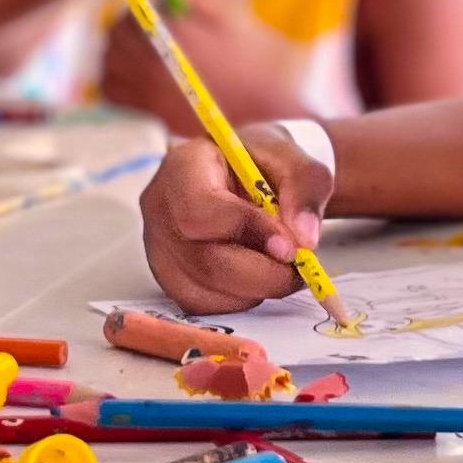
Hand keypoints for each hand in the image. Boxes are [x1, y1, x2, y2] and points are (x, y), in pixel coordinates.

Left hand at [99, 0, 277, 135]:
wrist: (260, 105)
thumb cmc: (247, 58)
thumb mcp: (225, 16)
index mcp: (173, 36)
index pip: (133, 16)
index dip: (135, 11)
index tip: (142, 12)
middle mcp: (154, 64)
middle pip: (115, 39)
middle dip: (122, 30)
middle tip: (133, 31)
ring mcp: (149, 92)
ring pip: (109, 64)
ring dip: (115, 54)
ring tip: (131, 53)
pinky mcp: (151, 114)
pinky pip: (113, 93)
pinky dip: (113, 81)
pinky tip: (129, 76)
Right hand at [138, 122, 332, 314]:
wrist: (243, 172)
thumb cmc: (260, 162)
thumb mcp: (292, 158)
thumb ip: (304, 189)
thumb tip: (303, 241)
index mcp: (183, 166)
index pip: (201, 209)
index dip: (247, 231)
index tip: (290, 246)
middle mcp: (160, 208)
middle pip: (204, 260)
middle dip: (262, 273)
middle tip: (298, 266)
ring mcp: (158, 247)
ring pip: (204, 289)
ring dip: (255, 289)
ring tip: (278, 265)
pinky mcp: (169, 276)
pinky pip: (202, 304)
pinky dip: (239, 300)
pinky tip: (255, 275)